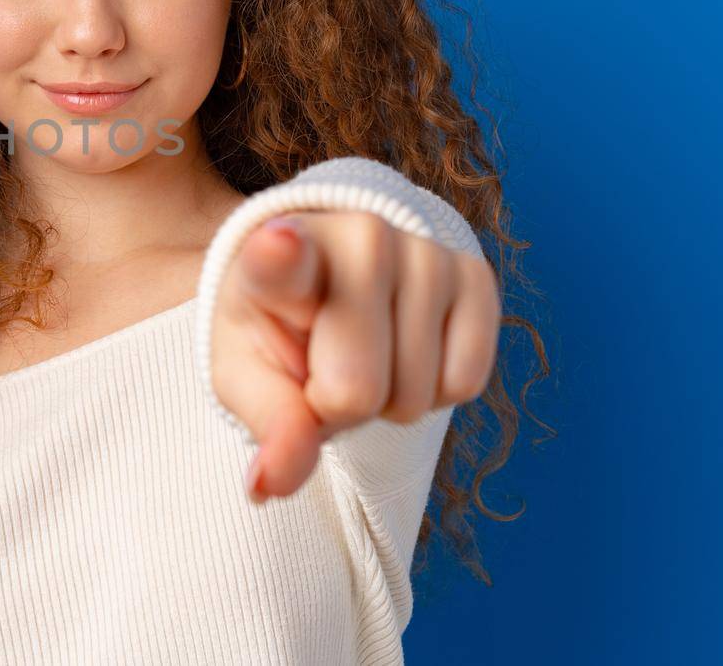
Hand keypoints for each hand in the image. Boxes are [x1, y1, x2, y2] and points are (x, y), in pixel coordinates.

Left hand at [209, 210, 499, 501]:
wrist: (325, 288)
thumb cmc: (276, 331)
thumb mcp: (247, 377)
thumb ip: (267, 425)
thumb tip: (271, 485)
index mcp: (275, 257)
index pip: (281, 261)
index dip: (280, 258)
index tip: (279, 245)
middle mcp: (356, 236)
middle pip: (358, 389)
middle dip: (339, 406)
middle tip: (322, 366)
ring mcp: (422, 249)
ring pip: (418, 393)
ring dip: (388, 399)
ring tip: (363, 351)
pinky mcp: (475, 273)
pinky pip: (466, 382)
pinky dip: (436, 391)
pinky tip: (405, 350)